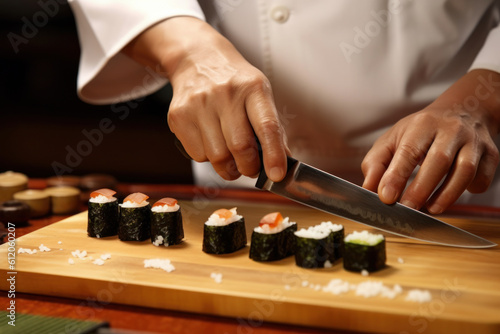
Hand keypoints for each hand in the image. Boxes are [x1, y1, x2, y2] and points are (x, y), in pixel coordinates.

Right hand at [123, 17, 288, 180]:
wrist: (197, 60)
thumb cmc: (234, 83)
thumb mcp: (259, 94)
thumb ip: (272, 128)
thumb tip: (281, 164)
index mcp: (252, 87)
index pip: (267, 127)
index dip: (274, 155)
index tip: (277, 175)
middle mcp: (225, 93)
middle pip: (240, 148)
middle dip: (249, 168)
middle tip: (251, 169)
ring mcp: (198, 104)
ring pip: (217, 157)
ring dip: (228, 167)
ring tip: (231, 157)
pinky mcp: (179, 116)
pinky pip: (197, 156)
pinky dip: (208, 158)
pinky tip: (211, 142)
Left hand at [362, 69, 499, 213]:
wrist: (464, 110)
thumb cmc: (421, 131)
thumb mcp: (393, 139)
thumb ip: (377, 163)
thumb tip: (368, 189)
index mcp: (422, 124)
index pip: (408, 151)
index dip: (396, 176)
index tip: (386, 197)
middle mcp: (450, 129)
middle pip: (438, 161)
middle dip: (421, 189)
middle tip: (407, 209)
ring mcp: (474, 141)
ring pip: (465, 170)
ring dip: (447, 194)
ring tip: (431, 209)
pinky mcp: (491, 154)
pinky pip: (483, 176)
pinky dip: (470, 189)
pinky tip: (453, 194)